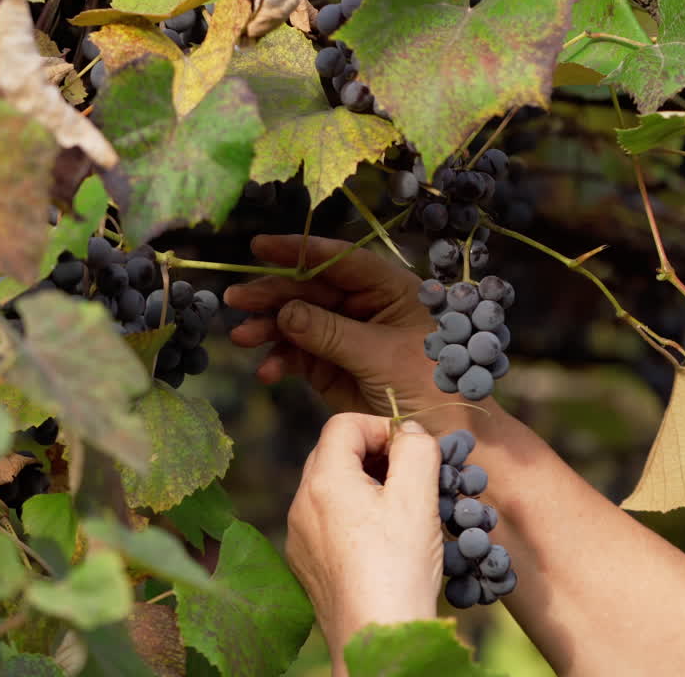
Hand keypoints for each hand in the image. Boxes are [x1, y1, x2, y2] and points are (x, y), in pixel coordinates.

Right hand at [226, 235, 485, 431]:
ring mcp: (347, 337)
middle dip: (273, 294)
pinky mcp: (334, 367)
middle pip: (311, 290)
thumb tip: (286, 311)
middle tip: (236, 298)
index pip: (340, 261)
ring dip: (269, 329)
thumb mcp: (382, 356)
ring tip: (241, 337)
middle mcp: (366, 307)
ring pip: (298, 322)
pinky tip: (267, 372)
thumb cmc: (431, 387)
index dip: (299, 251)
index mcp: (391, 289)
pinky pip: (300, 356)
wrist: (448, 439)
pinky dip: (281, 361)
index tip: (260, 247)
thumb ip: (332, 333)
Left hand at [286, 415, 441, 668]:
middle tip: (409, 478)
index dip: (381, 428)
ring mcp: (300, 537)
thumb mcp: (417, 498)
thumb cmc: (398, 568)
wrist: (377, 635)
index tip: (410, 452)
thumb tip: (408, 432)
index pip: (343, 425)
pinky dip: (352, 519)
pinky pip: (326, 523)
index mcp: (324, 481)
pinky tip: (381, 543)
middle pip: (333, 454)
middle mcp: (301, 505)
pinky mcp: (306, 564)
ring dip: (364, 487)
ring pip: (330, 490)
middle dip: (373, 456)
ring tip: (399, 512)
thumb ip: (416, 451)